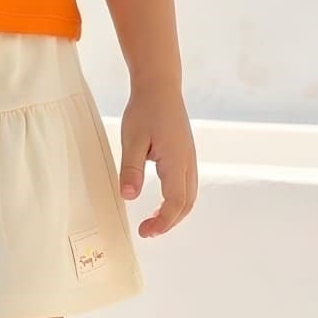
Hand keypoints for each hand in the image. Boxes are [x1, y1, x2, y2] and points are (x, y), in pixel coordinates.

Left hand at [117, 83, 196, 237]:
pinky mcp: (186, 155)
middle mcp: (188, 162)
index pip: (176, 202)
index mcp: (176, 161)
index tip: (145, 231)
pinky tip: (161, 201)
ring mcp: (190, 159)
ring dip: (174, 213)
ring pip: (189, 196)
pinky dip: (177, 200)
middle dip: (169, 222)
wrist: (160, 87)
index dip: (163, 221)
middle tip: (147, 230)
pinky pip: (186, 185)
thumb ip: (131, 169)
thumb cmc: (145, 109)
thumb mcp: (132, 139)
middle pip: (187, 204)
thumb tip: (128, 197)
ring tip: (153, 221)